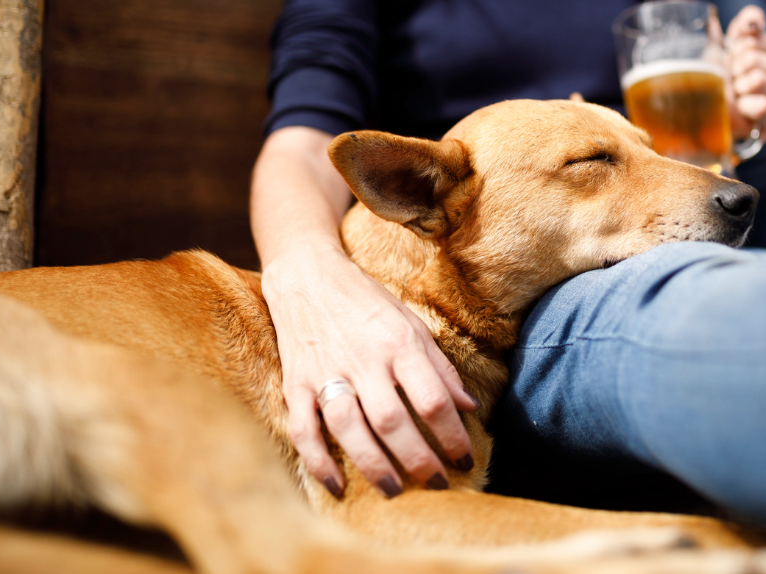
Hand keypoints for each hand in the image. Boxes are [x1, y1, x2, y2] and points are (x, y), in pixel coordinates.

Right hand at [262, 244, 479, 498]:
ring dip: (372, 465)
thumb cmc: (367, 301)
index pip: (432, 399)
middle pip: (392, 420)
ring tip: (394, 490)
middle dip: (417, 459)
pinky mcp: (295, 383)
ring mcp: (326, 373)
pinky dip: (318, 461)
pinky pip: (303, 429)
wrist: (308, 275)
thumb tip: (469, 407)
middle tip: (435, 483)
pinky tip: (337, 485)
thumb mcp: (411, 324)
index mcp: (399, 344)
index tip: (464, 459)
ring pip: (348, 428)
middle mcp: (364, 360)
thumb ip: (440, 368)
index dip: (452, 435)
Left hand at [723, 5, 765, 141]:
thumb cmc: (730, 75)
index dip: (740, 47)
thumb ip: (747, 23)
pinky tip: (743, 107)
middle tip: (736, 79)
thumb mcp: (736, 42)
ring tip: (739, 92)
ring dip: (739, 86)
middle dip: (737, 68)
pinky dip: (745, 105)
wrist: (719, 110)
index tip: (738, 58)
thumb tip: (755, 21)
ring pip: (760, 81)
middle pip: (756, 60)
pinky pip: (763, 106)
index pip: (761, 40)